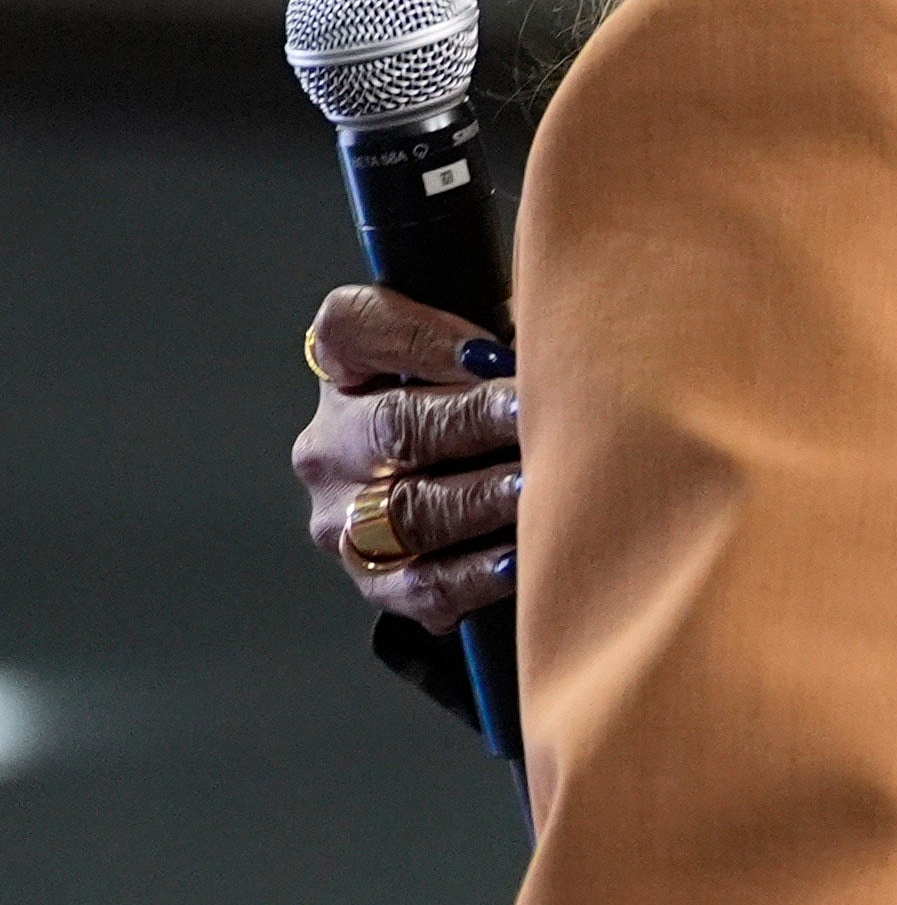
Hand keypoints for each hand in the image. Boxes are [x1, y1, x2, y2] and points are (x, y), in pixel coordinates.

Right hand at [294, 285, 521, 633]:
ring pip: (409, 508)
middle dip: (474, 420)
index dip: (419, 336)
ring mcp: (345, 514)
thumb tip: (555, 336)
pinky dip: (474, 573)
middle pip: (393, 425)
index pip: (353, 327)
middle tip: (533, 417)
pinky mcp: (376, 577)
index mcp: (347, 363)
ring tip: (536, 486)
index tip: (489, 351)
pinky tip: (520, 558)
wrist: (486, 478)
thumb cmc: (499, 390)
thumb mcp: (501, 334)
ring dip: (480, 497)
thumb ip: (514, 321)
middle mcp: (333, 440)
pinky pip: (422, 582)